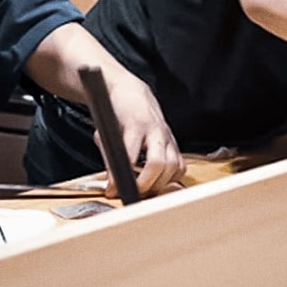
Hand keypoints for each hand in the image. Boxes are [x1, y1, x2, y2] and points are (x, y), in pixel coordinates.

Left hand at [97, 78, 183, 196]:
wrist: (132, 94)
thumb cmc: (117, 111)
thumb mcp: (105, 131)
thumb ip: (108, 156)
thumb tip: (111, 184)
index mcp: (136, 123)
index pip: (130, 157)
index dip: (120, 178)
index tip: (113, 190)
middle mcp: (156, 130)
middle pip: (158, 163)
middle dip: (145, 184)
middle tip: (132, 192)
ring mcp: (168, 136)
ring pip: (173, 166)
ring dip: (159, 184)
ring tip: (145, 189)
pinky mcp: (175, 143)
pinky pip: (180, 166)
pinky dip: (171, 178)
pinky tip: (158, 180)